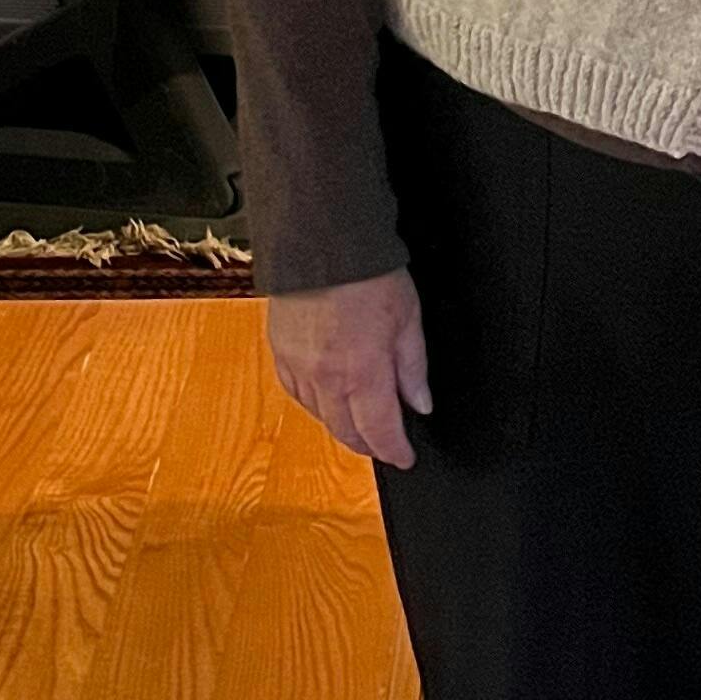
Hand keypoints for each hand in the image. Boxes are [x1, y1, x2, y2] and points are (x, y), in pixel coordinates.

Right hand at [267, 270, 431, 470]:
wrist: (321, 242)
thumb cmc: (368, 274)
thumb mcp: (408, 320)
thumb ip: (413, 368)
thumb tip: (420, 403)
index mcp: (364, 372)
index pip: (380, 431)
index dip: (394, 451)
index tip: (404, 457)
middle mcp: (327, 378)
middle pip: (347, 431)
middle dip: (369, 445)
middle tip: (384, 446)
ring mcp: (299, 367)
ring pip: (319, 416)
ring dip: (341, 427)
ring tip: (358, 425)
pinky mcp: (280, 352)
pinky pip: (295, 393)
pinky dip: (314, 404)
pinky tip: (325, 401)